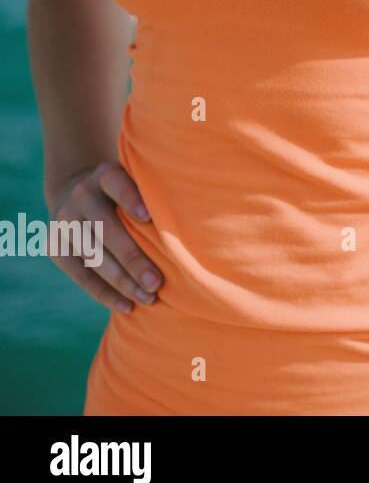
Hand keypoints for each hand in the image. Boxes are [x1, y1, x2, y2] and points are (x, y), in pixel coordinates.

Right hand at [47, 161, 161, 312]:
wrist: (75, 191)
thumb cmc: (128, 191)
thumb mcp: (138, 180)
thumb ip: (157, 194)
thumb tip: (196, 223)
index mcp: (104, 175)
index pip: (117, 184)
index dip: (131, 199)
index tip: (149, 217)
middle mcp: (81, 196)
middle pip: (107, 230)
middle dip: (133, 259)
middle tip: (158, 283)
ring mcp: (65, 222)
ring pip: (94, 257)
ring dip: (122, 282)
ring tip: (148, 298)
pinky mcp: (56, 247)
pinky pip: (81, 275)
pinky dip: (105, 293)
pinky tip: (127, 306)